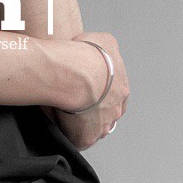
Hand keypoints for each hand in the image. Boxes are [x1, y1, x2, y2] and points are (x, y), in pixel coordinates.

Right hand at [47, 32, 129, 150]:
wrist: (75, 74)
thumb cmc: (85, 56)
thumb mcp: (104, 41)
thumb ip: (105, 48)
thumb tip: (101, 50)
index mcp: (121, 87)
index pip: (114, 96)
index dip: (101, 95)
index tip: (88, 93)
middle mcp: (116, 108)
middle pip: (106, 115)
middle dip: (94, 113)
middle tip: (75, 107)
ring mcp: (103, 125)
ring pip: (94, 130)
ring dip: (83, 126)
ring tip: (65, 118)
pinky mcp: (87, 137)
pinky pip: (79, 141)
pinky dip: (72, 137)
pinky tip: (61, 129)